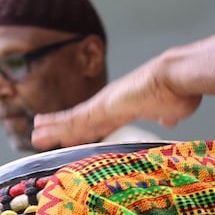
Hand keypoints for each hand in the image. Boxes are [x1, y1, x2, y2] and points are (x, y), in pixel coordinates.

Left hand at [32, 55, 200, 149]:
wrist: (176, 77)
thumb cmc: (178, 90)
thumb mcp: (171, 109)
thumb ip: (166, 114)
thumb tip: (168, 119)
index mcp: (127, 106)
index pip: (102, 122)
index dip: (86, 131)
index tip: (74, 137)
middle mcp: (112, 104)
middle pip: (83, 121)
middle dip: (64, 130)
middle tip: (44, 136)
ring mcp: (105, 104)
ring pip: (73, 121)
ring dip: (54, 128)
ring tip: (36, 134)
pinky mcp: (101, 107)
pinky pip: (73, 120)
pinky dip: (56, 125)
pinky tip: (42, 129)